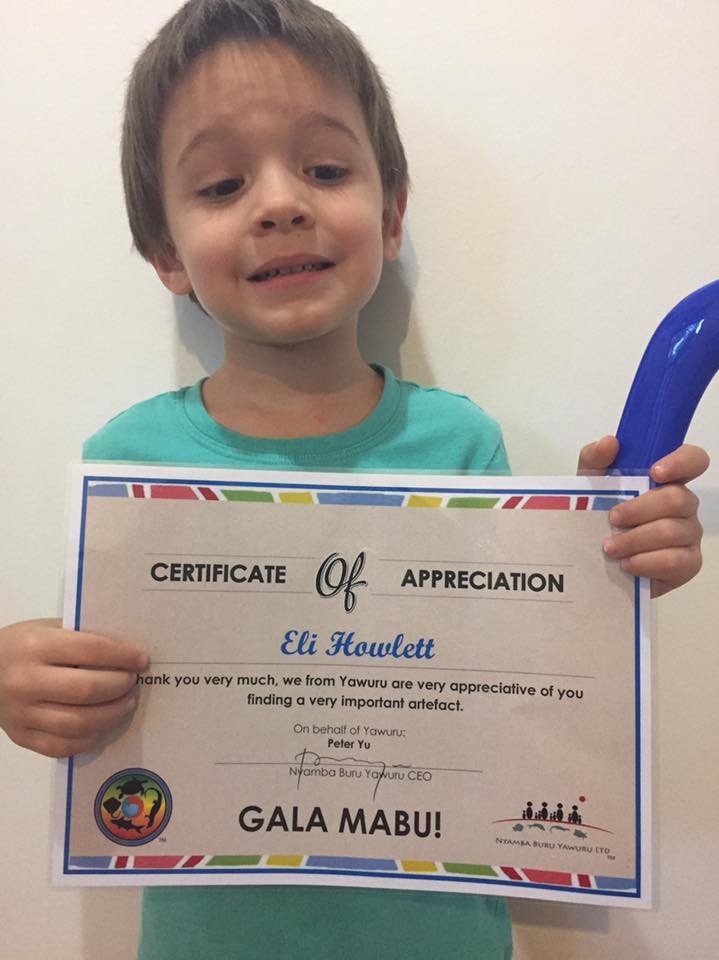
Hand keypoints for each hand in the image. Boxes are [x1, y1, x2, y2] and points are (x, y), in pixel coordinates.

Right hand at [0, 618, 148, 757]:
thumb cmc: (22, 646)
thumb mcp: (47, 629)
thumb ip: (83, 638)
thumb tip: (128, 653)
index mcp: (35, 645)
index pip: (91, 650)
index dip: (122, 656)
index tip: (142, 660)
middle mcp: (26, 681)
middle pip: (87, 690)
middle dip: (119, 687)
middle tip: (133, 683)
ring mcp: (21, 713)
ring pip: (77, 723)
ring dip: (111, 715)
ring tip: (126, 703)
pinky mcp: (20, 737)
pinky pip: (62, 746)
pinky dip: (89, 738)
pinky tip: (102, 725)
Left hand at [577, 437, 708, 597]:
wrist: (593, 558)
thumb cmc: (599, 514)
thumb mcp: (589, 483)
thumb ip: (595, 458)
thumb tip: (609, 443)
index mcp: (666, 479)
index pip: (693, 460)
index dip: (682, 462)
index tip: (655, 472)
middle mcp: (683, 505)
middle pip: (678, 498)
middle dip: (639, 509)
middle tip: (612, 519)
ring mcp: (689, 535)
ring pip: (672, 532)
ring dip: (635, 539)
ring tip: (610, 547)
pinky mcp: (687, 564)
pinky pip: (674, 562)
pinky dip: (645, 563)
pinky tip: (627, 563)